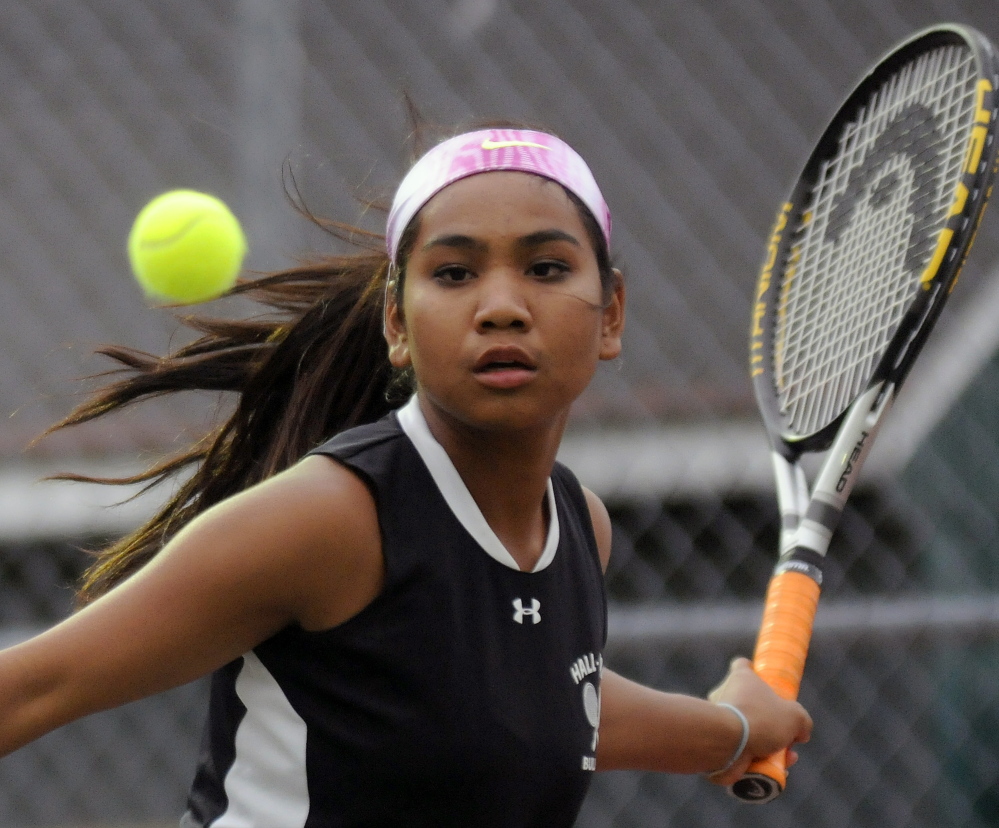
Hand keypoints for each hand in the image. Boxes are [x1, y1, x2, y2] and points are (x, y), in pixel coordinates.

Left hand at [704, 657, 812, 786]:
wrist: (729, 745)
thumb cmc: (761, 719)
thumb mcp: (795, 717)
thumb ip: (801, 722)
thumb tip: (800, 733)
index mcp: (740, 678)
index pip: (743, 665)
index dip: (754, 671)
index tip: (765, 683)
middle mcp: (725, 694)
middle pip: (749, 702)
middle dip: (770, 722)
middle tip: (786, 737)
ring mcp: (719, 718)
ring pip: (746, 730)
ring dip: (767, 745)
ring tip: (785, 758)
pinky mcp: (716, 741)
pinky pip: (739, 749)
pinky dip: (756, 759)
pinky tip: (773, 769)